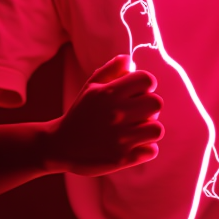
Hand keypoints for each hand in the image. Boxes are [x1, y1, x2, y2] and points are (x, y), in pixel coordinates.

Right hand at [47, 55, 163, 175]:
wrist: (61, 145)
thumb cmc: (81, 112)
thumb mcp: (91, 86)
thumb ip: (112, 69)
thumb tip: (130, 59)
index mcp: (109, 94)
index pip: (147, 80)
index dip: (147, 85)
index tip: (139, 92)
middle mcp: (116, 114)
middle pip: (156, 103)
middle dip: (150, 107)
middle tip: (139, 112)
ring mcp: (120, 138)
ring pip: (156, 129)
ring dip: (149, 129)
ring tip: (137, 130)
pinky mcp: (121, 158)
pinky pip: (151, 151)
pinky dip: (146, 149)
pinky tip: (134, 146)